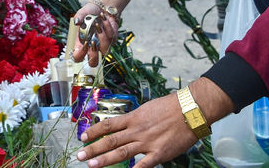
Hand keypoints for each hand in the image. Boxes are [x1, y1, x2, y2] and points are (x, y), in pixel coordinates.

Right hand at [71, 3, 119, 66]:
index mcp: (81, 44)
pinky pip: (112, 38)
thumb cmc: (90, 13)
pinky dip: (107, 26)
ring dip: (102, 37)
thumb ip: (79, 17)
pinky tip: (104, 18)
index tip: (84, 42)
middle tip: (93, 42)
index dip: (80, 54)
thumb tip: (77, 22)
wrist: (102, 8)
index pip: (78, 58)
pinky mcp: (112, 41)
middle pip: (93, 63)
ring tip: (98, 24)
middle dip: (94, 55)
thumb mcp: (82, 13)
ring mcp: (102, 45)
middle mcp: (92, 47)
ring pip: (106, 51)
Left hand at [78, 78, 232, 167]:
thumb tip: (124, 124)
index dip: (94, 131)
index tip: (83, 137)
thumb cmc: (171, 107)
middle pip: (110, 140)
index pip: (108, 125)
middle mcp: (136, 130)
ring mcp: (147, 143)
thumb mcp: (147, 108)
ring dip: (104, 159)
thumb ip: (135, 118)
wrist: (190, 110)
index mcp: (133, 117)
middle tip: (79, 155)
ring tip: (91, 165)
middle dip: (93, 149)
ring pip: (121, 153)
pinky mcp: (159, 153)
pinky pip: (143, 165)